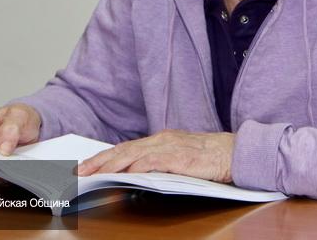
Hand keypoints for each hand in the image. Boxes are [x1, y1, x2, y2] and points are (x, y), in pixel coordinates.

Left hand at [76, 129, 234, 182]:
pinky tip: (127, 174)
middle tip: (79, 171)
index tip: (85, 166)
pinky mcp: (181, 157)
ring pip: (135, 154)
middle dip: (99, 161)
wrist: (237, 152)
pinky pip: (155, 161)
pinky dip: (139, 167)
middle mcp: (162, 140)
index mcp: (161, 139)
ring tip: (95, 174)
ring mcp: (171, 147)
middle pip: (124, 150)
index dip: (104, 157)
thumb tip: (134, 176)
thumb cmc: (210, 157)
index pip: (126, 148)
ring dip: (112, 165)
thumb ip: (159, 163)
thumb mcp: (179, 157)